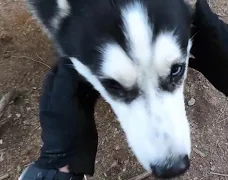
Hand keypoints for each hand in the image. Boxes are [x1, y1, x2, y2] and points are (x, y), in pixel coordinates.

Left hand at [35, 57, 98, 174]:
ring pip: (84, 83)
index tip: (85, 53)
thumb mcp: (61, 100)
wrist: (73, 152)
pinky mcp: (87, 108)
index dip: (69, 60)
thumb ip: (64, 79)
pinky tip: (109, 84)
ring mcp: (75, 101)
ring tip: (106, 70)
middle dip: (84, 67)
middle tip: (99, 61)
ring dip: (93, 77)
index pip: (59, 68)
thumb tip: (71, 59)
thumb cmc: (64, 125)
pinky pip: (93, 93)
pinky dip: (99, 88)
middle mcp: (62, 93)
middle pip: (73, 74)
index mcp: (51, 90)